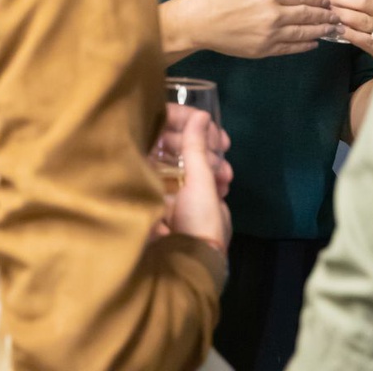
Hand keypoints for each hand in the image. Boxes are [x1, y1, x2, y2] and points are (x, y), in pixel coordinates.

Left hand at [165, 110, 231, 253]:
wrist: (204, 258)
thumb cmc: (194, 219)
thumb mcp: (198, 179)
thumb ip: (196, 144)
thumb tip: (200, 116)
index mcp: (147, 165)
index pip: (158, 124)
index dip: (183, 117)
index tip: (205, 119)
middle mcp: (152, 170)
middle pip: (177, 138)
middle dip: (204, 140)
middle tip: (223, 144)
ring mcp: (169, 181)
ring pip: (190, 153)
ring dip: (211, 158)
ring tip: (225, 173)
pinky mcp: (184, 191)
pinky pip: (197, 169)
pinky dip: (212, 172)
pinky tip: (225, 182)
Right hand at [176, 0, 338, 58]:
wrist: (197, 21)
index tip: (330, 0)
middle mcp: (274, 16)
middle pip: (306, 15)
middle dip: (324, 16)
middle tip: (340, 16)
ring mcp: (269, 35)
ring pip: (301, 33)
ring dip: (320, 31)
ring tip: (334, 29)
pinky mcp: (263, 50)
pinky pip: (289, 48)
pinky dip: (303, 46)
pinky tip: (313, 43)